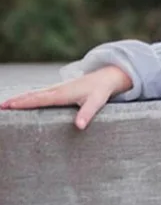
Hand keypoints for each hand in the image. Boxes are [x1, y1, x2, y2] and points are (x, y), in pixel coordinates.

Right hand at [0, 65, 133, 129]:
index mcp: (62, 94)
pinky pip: (38, 94)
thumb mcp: (97, 102)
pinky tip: (22, 101)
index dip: (24, 103)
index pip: (39, 99)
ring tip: (4, 105)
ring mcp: (56, 89)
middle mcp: (56, 90)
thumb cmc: (101, 91)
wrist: (106, 77)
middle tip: (0, 107)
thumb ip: (87, 113)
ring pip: (33, 94)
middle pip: (31, 95)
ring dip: (19, 99)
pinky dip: (27, 97)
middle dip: (15, 101)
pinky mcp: (58, 90)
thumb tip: (79, 126)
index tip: (10, 106)